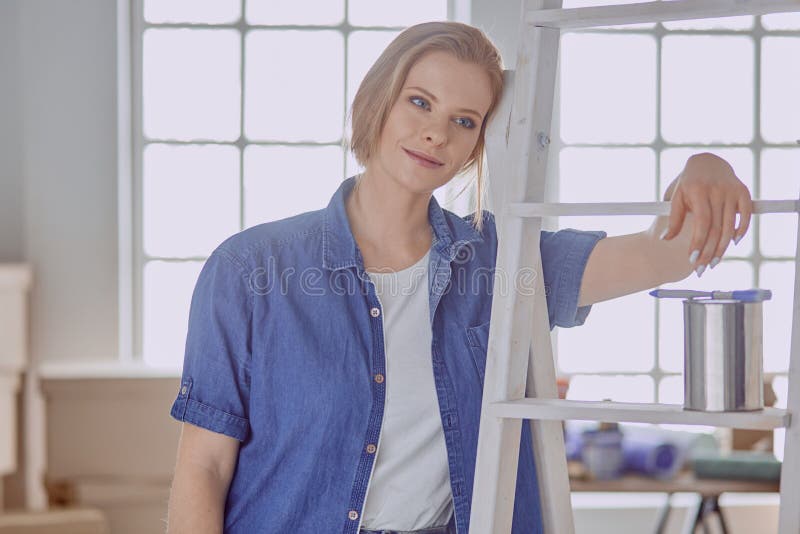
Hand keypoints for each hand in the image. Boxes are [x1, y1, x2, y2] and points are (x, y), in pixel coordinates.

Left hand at [660, 153, 752, 275]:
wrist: (707, 163)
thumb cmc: (688, 184)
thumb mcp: (677, 197)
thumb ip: (673, 219)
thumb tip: (664, 239)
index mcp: (698, 191)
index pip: (702, 222)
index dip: (698, 242)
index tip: (692, 259)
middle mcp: (717, 191)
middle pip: (716, 228)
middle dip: (709, 251)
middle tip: (702, 269)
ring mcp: (732, 191)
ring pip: (730, 226)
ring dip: (723, 248)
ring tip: (714, 263)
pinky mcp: (743, 192)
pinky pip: (746, 215)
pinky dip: (741, 230)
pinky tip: (733, 243)